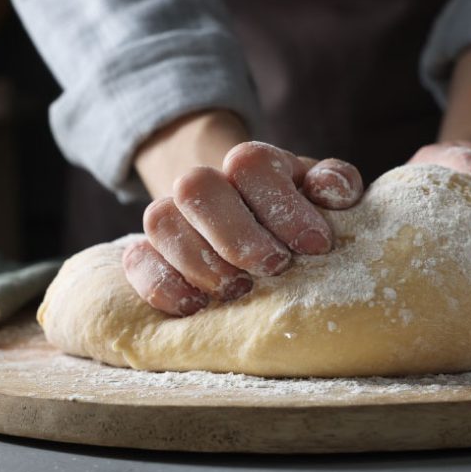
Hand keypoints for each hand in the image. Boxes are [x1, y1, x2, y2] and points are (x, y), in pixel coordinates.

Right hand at [123, 141, 363, 315]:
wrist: (252, 226)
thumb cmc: (296, 216)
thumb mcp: (322, 196)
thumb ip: (335, 184)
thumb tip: (328, 189)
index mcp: (250, 165)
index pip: (251, 164)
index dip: (282, 204)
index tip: (315, 245)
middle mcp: (205, 183)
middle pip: (197, 186)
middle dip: (236, 233)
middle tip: (272, 267)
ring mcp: (172, 216)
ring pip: (160, 220)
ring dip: (199, 261)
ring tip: (237, 292)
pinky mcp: (149, 251)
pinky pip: (136, 259)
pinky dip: (160, 284)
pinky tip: (194, 307)